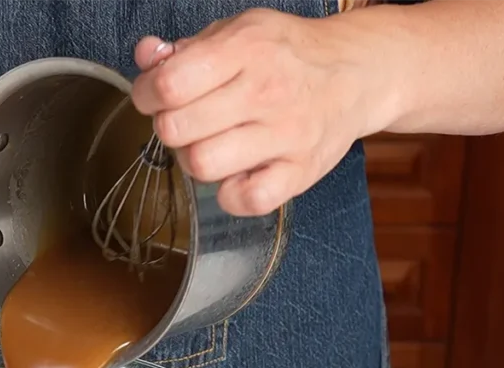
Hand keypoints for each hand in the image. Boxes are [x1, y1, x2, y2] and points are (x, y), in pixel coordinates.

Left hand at [131, 9, 383, 215]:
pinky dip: (231, 194)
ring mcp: (287, 134)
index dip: (147, 94)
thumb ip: (183, 48)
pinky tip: (236, 172)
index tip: (153, 96)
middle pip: (176, 128)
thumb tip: (146, 54)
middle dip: (168, 127)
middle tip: (185, 121)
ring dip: (194, 159)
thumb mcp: (235, 32)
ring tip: (210, 144)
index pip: (169, 84)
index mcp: (246, 49)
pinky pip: (246, 200)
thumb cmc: (285, 54)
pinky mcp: (302, 171)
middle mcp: (267, 91)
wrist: (357, 71)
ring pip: (203, 165)